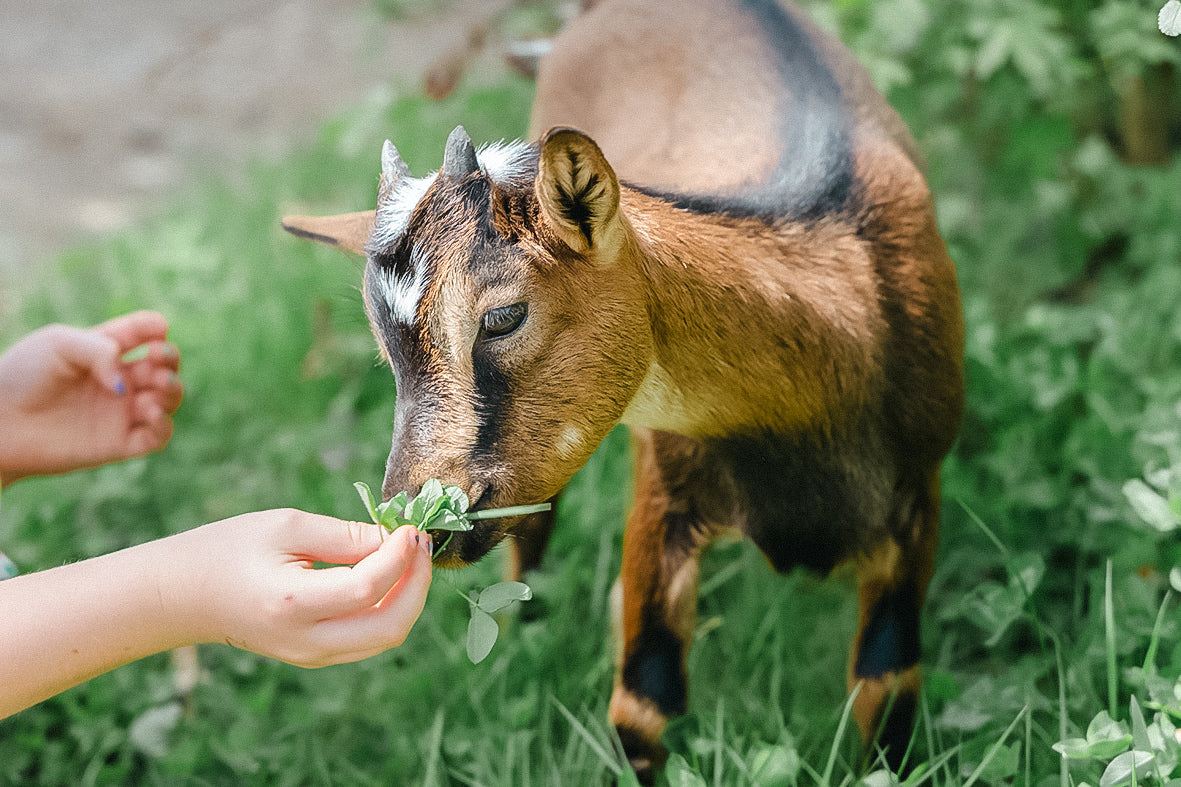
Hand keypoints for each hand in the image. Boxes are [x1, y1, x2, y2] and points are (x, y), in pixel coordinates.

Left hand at [0, 311, 182, 484]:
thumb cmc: (22, 375)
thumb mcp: (59, 344)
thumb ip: (101, 351)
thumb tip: (127, 384)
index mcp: (105, 351)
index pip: (145, 334)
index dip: (156, 328)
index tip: (156, 328)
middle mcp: (120, 381)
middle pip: (165, 366)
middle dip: (170, 359)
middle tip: (157, 359)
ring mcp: (122, 413)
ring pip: (169, 399)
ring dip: (172, 390)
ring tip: (155, 387)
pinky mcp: (119, 444)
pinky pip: (158, 437)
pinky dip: (164, 425)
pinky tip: (151, 413)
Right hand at [162, 511, 433, 667]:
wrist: (181, 596)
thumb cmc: (228, 549)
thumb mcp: (286, 526)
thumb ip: (345, 535)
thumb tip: (397, 538)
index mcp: (293, 603)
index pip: (368, 589)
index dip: (400, 557)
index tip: (410, 527)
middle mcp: (306, 640)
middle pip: (390, 627)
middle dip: (418, 584)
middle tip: (421, 543)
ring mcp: (311, 656)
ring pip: (385, 638)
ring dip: (409, 597)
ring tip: (409, 555)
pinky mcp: (314, 657)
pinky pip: (368, 639)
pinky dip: (389, 608)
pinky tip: (389, 575)